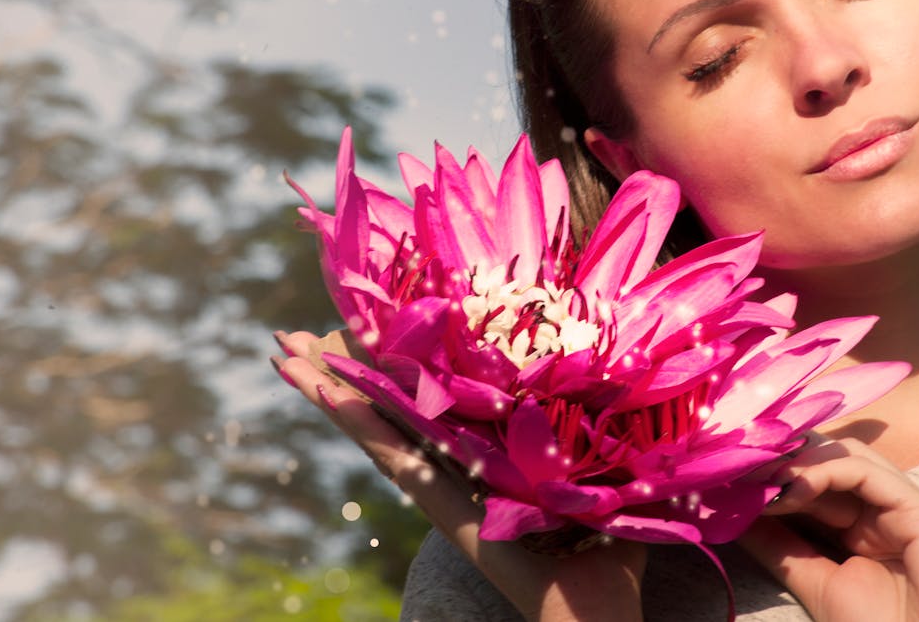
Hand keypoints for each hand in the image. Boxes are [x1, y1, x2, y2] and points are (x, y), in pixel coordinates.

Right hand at [272, 330, 645, 621]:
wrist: (595, 613)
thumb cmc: (610, 556)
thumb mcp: (608, 475)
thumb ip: (610, 437)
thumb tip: (634, 389)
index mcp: (483, 457)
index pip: (429, 401)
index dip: (393, 366)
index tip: (365, 326)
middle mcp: (451, 468)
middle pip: (387, 407)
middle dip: (344, 370)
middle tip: (299, 334)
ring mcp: (438, 486)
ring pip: (375, 424)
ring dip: (329, 387)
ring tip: (285, 350)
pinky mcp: (438, 503)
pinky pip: (392, 454)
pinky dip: (354, 421)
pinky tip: (323, 391)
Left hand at [737, 436, 918, 621]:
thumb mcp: (815, 583)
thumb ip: (781, 547)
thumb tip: (736, 516)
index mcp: (862, 523)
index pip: (813, 475)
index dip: (772, 469)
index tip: (726, 472)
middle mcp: (885, 507)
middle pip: (829, 457)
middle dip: (781, 456)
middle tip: (735, 462)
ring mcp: (906, 506)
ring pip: (847, 455)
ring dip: (797, 459)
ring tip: (758, 475)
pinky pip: (867, 473)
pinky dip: (824, 472)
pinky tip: (790, 489)